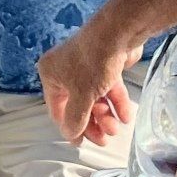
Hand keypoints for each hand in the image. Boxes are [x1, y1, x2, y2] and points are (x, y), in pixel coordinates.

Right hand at [39, 23, 139, 145]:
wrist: (119, 32)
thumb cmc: (93, 62)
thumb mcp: (81, 97)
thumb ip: (75, 119)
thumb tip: (70, 135)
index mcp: (51, 74)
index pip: (57, 109)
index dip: (70, 128)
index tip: (82, 143)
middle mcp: (65, 69)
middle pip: (77, 105)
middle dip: (92, 123)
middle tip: (104, 139)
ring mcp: (86, 66)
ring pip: (94, 98)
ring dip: (106, 115)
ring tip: (117, 128)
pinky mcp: (105, 64)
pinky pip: (107, 88)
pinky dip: (116, 101)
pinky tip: (125, 115)